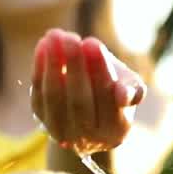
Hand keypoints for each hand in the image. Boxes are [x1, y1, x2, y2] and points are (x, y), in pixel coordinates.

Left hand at [32, 30, 146, 155]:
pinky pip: (39, 93)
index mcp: (116, 130)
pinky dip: (40, 68)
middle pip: (80, 101)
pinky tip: (43, 45)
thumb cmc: (115, 90)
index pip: (109, 101)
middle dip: (75, 66)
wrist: (90, 107)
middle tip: (72, 38)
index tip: (93, 42)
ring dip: (53, 64)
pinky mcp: (42, 120)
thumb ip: (133, 89)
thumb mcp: (130, 87)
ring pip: (55, 98)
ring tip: (55, 35)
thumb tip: (122, 94)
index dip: (100, 72)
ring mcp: (62, 132)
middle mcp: (89, 138)